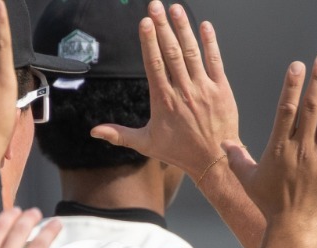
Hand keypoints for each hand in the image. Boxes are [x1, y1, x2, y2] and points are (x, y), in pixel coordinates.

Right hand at [91, 5, 242, 183]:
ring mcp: (204, 90)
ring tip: (176, 9)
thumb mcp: (147, 144)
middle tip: (155, 5)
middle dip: (163, 27)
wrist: (215, 162)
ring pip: (192, 53)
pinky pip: (216, 63)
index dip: (149, 41)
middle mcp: (184, 92)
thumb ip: (120, 134)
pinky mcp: (222, 91)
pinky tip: (205, 26)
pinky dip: (211, 44)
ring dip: (184, 29)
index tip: (145, 22)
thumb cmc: (181, 152)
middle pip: (171, 53)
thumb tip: (94, 131)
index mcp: (164, 100)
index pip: (154, 64)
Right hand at [221, 58, 316, 243]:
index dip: (293, 84)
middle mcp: (301, 147)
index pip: (286, 108)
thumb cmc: (271, 206)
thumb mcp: (249, 180)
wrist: (295, 229)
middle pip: (310, 106)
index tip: (298, 65)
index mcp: (279, 146)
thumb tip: (222, 143)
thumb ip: (237, 157)